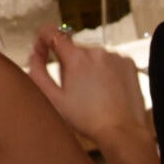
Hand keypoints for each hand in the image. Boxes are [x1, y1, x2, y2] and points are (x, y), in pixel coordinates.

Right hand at [28, 28, 152, 155]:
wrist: (122, 130)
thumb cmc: (87, 119)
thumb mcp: (53, 98)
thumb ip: (37, 72)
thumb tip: (34, 54)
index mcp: (76, 57)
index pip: (51, 33)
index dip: (42, 40)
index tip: (42, 51)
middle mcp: (97, 51)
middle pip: (73, 48)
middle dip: (68, 62)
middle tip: (71, 87)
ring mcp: (115, 56)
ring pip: (92, 55)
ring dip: (87, 67)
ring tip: (91, 92)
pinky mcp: (128, 63)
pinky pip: (110, 60)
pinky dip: (105, 70)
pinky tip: (106, 90)